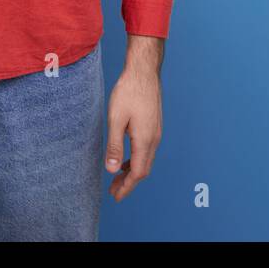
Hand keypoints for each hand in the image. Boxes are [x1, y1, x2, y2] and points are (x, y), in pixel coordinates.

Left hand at [105, 36, 163, 200]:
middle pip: (144, 169)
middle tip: (113, 191)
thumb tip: (112, 170)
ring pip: (146, 159)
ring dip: (132, 171)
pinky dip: (136, 159)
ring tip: (117, 177)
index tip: (115, 196)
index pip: (138, 173)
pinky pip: (147, 149)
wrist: (144, 71)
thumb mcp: (116, 119)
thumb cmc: (128, 92)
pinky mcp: (154, 125)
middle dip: (129, 182)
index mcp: (145, 140)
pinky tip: (126, 158)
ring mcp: (156, 131)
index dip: (127, 187)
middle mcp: (154, 139)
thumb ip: (115, 145)